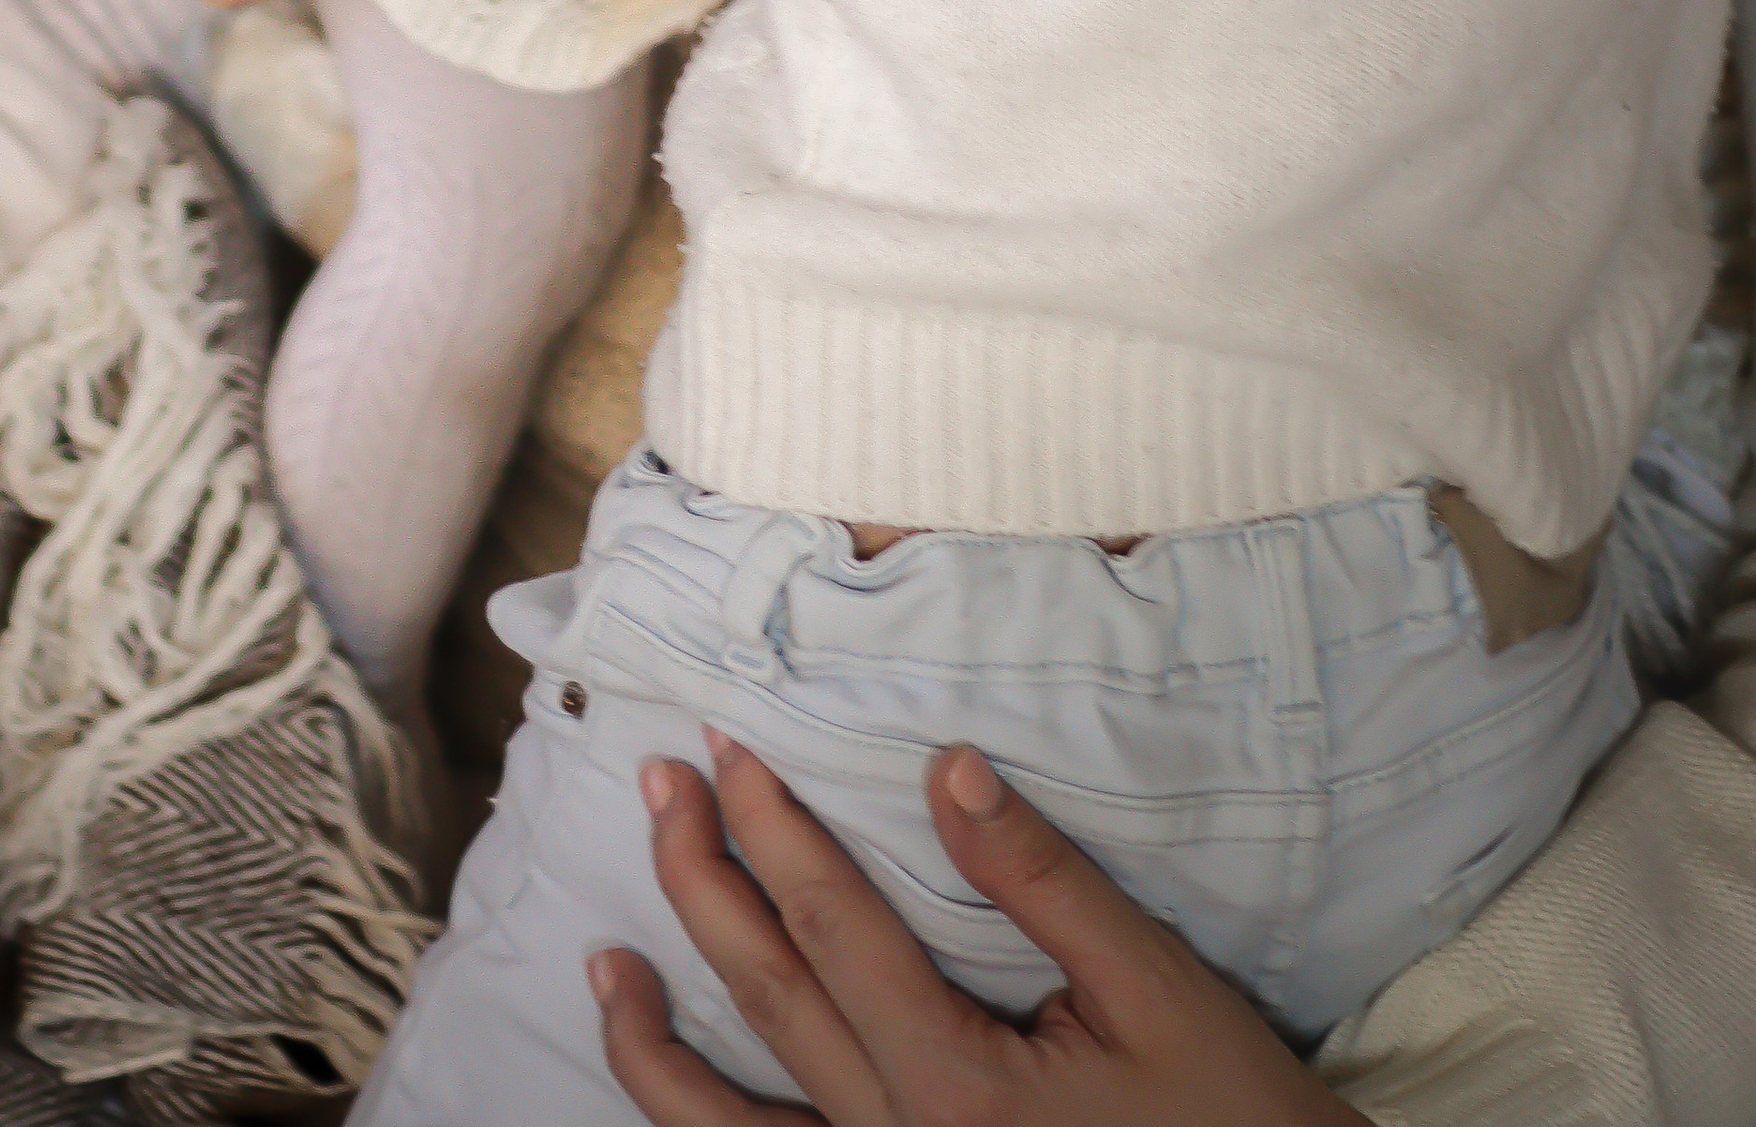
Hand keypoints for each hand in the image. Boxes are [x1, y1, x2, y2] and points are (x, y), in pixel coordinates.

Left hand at [594, 736, 1363, 1126]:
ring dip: (655, 1049)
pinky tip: (681, 1092)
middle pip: (771, 999)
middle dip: (703, 884)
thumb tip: (948, 767)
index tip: (725, 747)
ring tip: (603, 967)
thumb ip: (1043, 881)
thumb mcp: (1158, 990)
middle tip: (659, 786)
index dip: (773, 829)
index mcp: (955, 1083)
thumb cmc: (1233, 1121)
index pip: (832, 929)